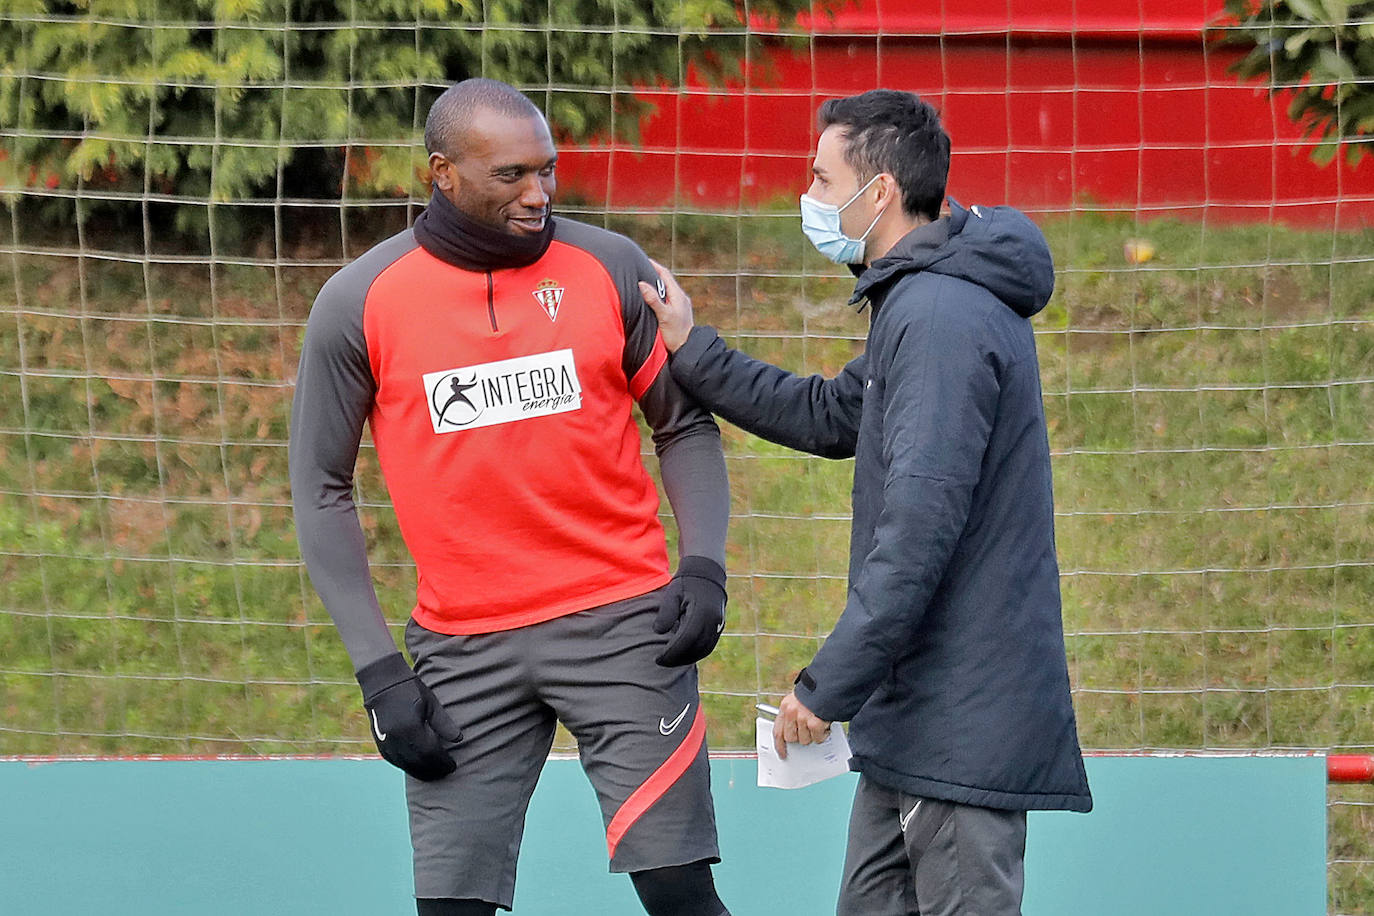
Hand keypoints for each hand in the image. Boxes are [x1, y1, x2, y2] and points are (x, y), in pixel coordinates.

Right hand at [356, 653, 462, 780]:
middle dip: (433, 770)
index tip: (453, 766)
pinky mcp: (380, 742)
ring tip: (433, 774)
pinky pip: (395, 761)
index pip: (431, 753)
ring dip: (421, 772)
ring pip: (406, 765)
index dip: (442, 762)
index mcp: (411, 728)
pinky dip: (407, 767)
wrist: (382, 682)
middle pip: (419, 763)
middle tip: (445, 773)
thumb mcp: (431, 703)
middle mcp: (397, 739)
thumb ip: (444, 723)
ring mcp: (386, 742)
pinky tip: (416, 768)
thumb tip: (459, 739)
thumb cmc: (410, 689)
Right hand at [638, 258, 694, 352]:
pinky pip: (667, 297)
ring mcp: (679, 305)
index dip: (654, 266)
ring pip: (666, 289)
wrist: (687, 349)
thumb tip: (642, 283)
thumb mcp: (663, 316)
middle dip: (654, 273)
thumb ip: (653, 299)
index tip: (644, 260)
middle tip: (641, 268)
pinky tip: (652, 297)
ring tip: (644, 280)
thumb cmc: (676, 334)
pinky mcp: (677, 312)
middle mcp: (680, 298)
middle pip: (666, 280)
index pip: (665, 275)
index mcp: (678, 295)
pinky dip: (659, 294)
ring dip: (656, 284)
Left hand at [653, 556, 726, 666]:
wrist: (707, 573)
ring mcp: (718, 625)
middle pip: (695, 648)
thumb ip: (666, 613)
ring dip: (687, 658)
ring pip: (704, 650)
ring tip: (671, 660)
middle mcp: (712, 621)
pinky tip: (683, 654)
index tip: (658, 658)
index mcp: (700, 612)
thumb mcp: (672, 594)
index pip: (686, 640)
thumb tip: (659, 632)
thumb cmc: (686, 583)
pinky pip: (709, 646)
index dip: (671, 653)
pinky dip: (696, 653)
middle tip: (661, 662)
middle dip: (677, 659)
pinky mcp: (719, 627)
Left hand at [772, 690, 830, 759]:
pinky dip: (822, 734)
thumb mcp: (799, 701)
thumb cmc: (816, 693)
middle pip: (790, 738)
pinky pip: (817, 738)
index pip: (777, 731)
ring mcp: (802, 718)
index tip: (782, 753)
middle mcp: (791, 712)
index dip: (779, 745)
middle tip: (808, 732)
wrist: (830, 685)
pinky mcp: (814, 723)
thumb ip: (793, 715)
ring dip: (812, 735)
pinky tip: (824, 725)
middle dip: (799, 738)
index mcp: (786, 706)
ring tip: (817, 723)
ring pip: (804, 740)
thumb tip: (793, 733)